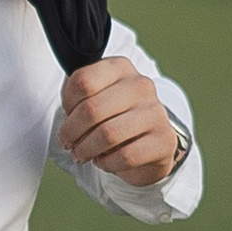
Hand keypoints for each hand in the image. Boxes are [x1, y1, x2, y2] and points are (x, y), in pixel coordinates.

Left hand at [59, 57, 181, 185]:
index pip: (83, 81)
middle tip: (67, 142)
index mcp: (120, 68)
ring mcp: (156, 112)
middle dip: (71, 132)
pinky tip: (104, 161)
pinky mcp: (164, 140)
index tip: (67, 116)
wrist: (147, 140)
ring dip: (86, 149)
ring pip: (108, 134)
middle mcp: (141, 86)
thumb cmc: (113, 116)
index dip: (67, 104)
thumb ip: (75, 99)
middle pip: (92, 109)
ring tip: (81, 154)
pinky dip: (108, 163)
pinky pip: (126, 156)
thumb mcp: (91, 98)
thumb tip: (67, 123)